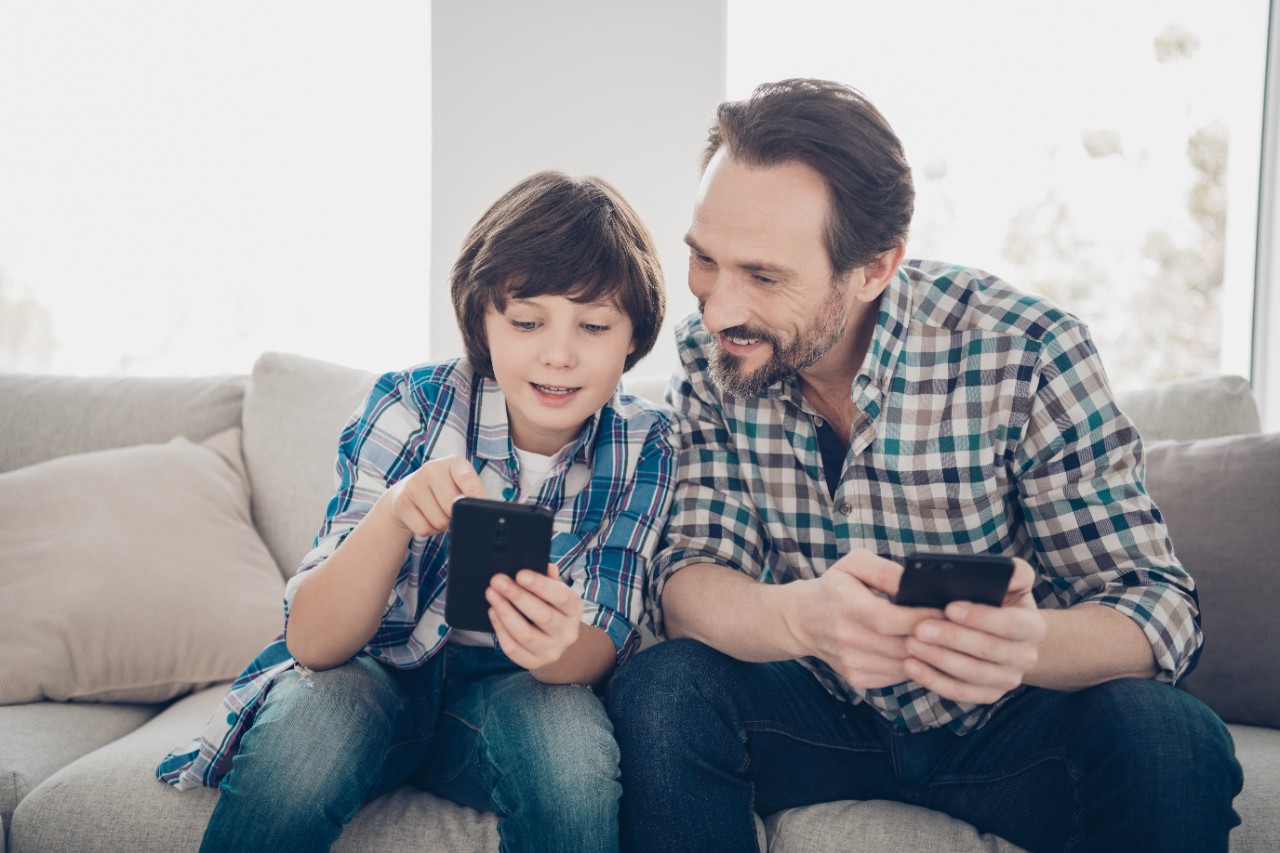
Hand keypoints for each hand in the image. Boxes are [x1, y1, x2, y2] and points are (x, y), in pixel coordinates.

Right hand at [381, 455, 487, 537]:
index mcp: (453, 462)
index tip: (481, 505)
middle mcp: (432, 469)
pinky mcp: (402, 503)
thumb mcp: (459, 484)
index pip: (467, 479)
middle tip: (453, 512)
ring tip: (439, 513)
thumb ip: (472, 493)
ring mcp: (414, 485)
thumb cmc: (443, 489)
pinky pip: (424, 529)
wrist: (406, 491)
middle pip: (452, 506)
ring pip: (439, 521)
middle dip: (456, 516)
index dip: (476, 494)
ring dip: (443, 525)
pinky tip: (426, 518)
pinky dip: (429, 531)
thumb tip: (482, 507)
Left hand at [486, 564, 583, 670]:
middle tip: (497, 581)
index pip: (561, 596)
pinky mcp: (535, 662)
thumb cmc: (551, 608)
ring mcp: (552, 651)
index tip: (520, 574)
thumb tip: (546, 565)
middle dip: (517, 596)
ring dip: (505, 613)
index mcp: (575, 610)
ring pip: (525, 634)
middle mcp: (567, 633)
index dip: (540, 585)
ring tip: (491, 595)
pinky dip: (500, 630)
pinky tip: (493, 612)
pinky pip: (513, 649)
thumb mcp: (556, 592)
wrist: (554, 642)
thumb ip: (550, 579)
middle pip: (542, 615)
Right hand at [786, 549, 941, 688]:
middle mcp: (848, 639)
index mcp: (848, 606)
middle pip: (903, 645)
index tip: (946, 611)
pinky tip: (918, 651)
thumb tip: (916, 582)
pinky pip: (897, 677)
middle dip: (934, 637)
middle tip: (954, 626)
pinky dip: (912, 665)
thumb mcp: (855, 564)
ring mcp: (852, 663)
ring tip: (941, 638)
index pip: (893, 620)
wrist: (802, 620)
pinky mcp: (857, 678)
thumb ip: (886, 571)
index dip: (923, 617)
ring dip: (927, 654)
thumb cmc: (834, 587)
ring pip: (905, 665)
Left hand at [901, 557, 1046, 704]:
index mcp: (1033, 626)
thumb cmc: (999, 601)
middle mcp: (1026, 657)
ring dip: (939, 660)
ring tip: (911, 644)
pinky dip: (934, 681)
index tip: (950, 608)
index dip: (980, 617)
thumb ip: (1012, 572)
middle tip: (920, 628)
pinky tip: (911, 666)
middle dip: (952, 639)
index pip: (1011, 624)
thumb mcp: (1011, 582)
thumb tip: (1006, 569)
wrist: (1005, 636)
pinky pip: (960, 693)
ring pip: (973, 674)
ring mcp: (1008, 679)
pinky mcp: (988, 695)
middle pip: (988, 650)